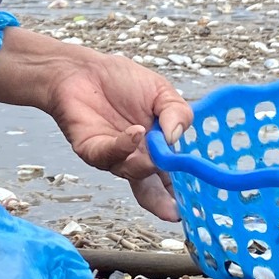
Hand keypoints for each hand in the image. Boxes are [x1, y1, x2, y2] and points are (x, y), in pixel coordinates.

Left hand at [44, 49, 190, 218]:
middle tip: (174, 209)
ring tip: (155, 146)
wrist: (83, 69)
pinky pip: (109, 155)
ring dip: (146, 163)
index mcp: (156, 148)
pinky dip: (125, 146)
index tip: (195, 204)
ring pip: (133, 172)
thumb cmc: (121, 81)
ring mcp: (114, 157)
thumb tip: (176, 136)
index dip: (181, 193)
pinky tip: (136, 133)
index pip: (171, 178)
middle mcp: (135, 158)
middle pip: (151, 190)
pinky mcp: (92, 151)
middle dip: (162, 202)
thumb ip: (177, 112)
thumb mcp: (162, 92)